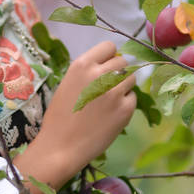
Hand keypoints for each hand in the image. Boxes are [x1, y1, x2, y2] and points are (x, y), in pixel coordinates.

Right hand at [34, 41, 135, 185]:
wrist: (61, 146)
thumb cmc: (61, 116)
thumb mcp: (69, 83)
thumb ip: (89, 71)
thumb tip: (110, 65)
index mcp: (82, 65)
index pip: (109, 46)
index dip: (109, 57)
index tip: (106, 67)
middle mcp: (99, 74)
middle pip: (122, 61)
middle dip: (117, 72)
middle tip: (107, 88)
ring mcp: (114, 92)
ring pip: (131, 78)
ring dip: (123, 86)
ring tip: (109, 101)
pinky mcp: (125, 109)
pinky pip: (133, 98)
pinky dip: (126, 104)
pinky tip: (111, 114)